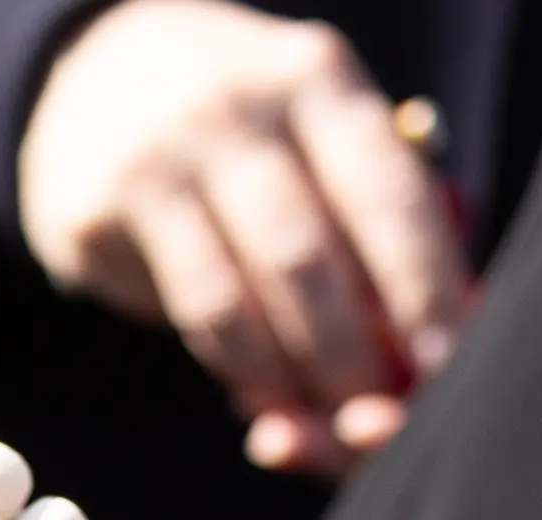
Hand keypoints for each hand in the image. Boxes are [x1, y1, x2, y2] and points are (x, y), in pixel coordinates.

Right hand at [17, 0, 474, 472]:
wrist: (95, 73)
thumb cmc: (250, 128)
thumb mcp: (319, 130)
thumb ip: (375, 220)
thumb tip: (429, 356)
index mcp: (316, 79)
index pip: (387, 194)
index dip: (424, 289)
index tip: (447, 364)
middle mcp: (236, 110)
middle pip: (310, 259)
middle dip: (355, 359)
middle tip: (383, 421)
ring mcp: (159, 162)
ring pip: (240, 303)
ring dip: (291, 383)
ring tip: (322, 424)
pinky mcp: (101, 217)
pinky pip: (188, 318)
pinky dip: (237, 373)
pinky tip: (264, 403)